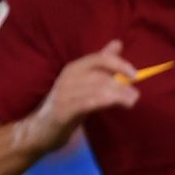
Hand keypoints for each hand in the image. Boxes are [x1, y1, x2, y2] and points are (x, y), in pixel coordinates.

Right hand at [24, 40, 139, 151]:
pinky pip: (86, 103)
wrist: (39, 131)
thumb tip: (118, 43)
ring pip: (96, 89)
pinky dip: (103, 102)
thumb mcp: (84, 83)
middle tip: (135, 95)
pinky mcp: (62, 112)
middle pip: (100, 76)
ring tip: (131, 101)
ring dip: (117, 95)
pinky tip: (114, 104)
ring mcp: (64, 94)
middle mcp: (68, 78)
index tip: (135, 75)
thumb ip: (101, 64)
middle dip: (121, 85)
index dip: (119, 64)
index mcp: (74, 68)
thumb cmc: (67, 105)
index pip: (99, 59)